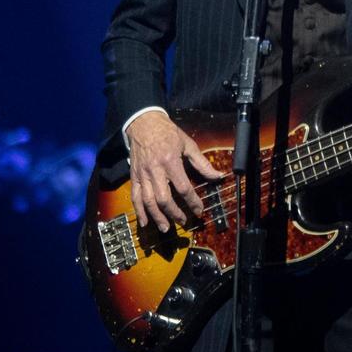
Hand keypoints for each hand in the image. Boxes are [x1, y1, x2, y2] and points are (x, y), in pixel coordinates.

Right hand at [127, 111, 223, 231]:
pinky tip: (145, 222)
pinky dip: (139, 212)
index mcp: (171, 161)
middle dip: (174, 213)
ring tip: (166, 228)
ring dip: (157, 217)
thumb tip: (218, 176)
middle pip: (163, 198)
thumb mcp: (188, 144)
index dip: (192, 202)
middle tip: (183, 221)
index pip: (183, 187)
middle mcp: (155, 170)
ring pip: (148, 201)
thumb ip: (202, 163)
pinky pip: (135, 197)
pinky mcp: (134, 176)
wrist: (143, 124)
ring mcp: (142, 175)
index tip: (199, 211)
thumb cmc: (168, 134)